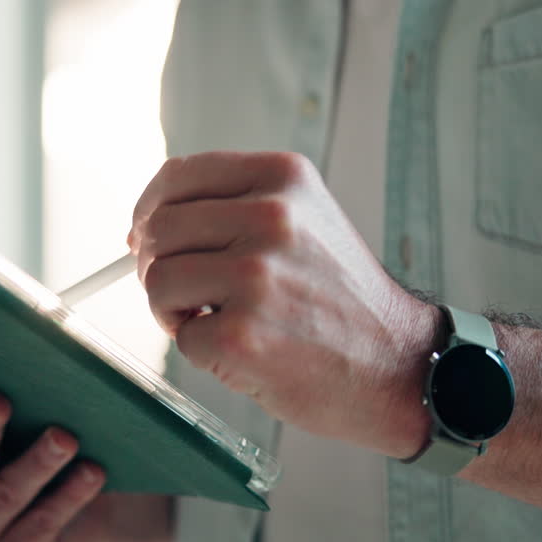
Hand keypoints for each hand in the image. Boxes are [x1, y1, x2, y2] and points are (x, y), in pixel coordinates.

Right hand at [0, 371, 174, 541]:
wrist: (93, 498)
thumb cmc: (49, 435)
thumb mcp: (32, 409)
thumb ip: (20, 384)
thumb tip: (35, 339)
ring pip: (6, 492)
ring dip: (36, 462)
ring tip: (64, 437)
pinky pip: (41, 523)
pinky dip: (68, 496)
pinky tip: (92, 472)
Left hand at [129, 151, 437, 457]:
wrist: (397, 364)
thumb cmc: (341, 298)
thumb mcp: (304, 219)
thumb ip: (235, 206)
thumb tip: (144, 225)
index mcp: (283, 179)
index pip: (178, 177)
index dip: (150, 209)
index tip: (146, 236)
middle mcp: (271, 218)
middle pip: (159, 229)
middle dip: (157, 264)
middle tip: (185, 293)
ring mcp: (256, 277)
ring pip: (158, 280)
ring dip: (173, 309)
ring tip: (215, 321)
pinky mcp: (242, 336)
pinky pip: (181, 336)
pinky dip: (202, 351)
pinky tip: (243, 350)